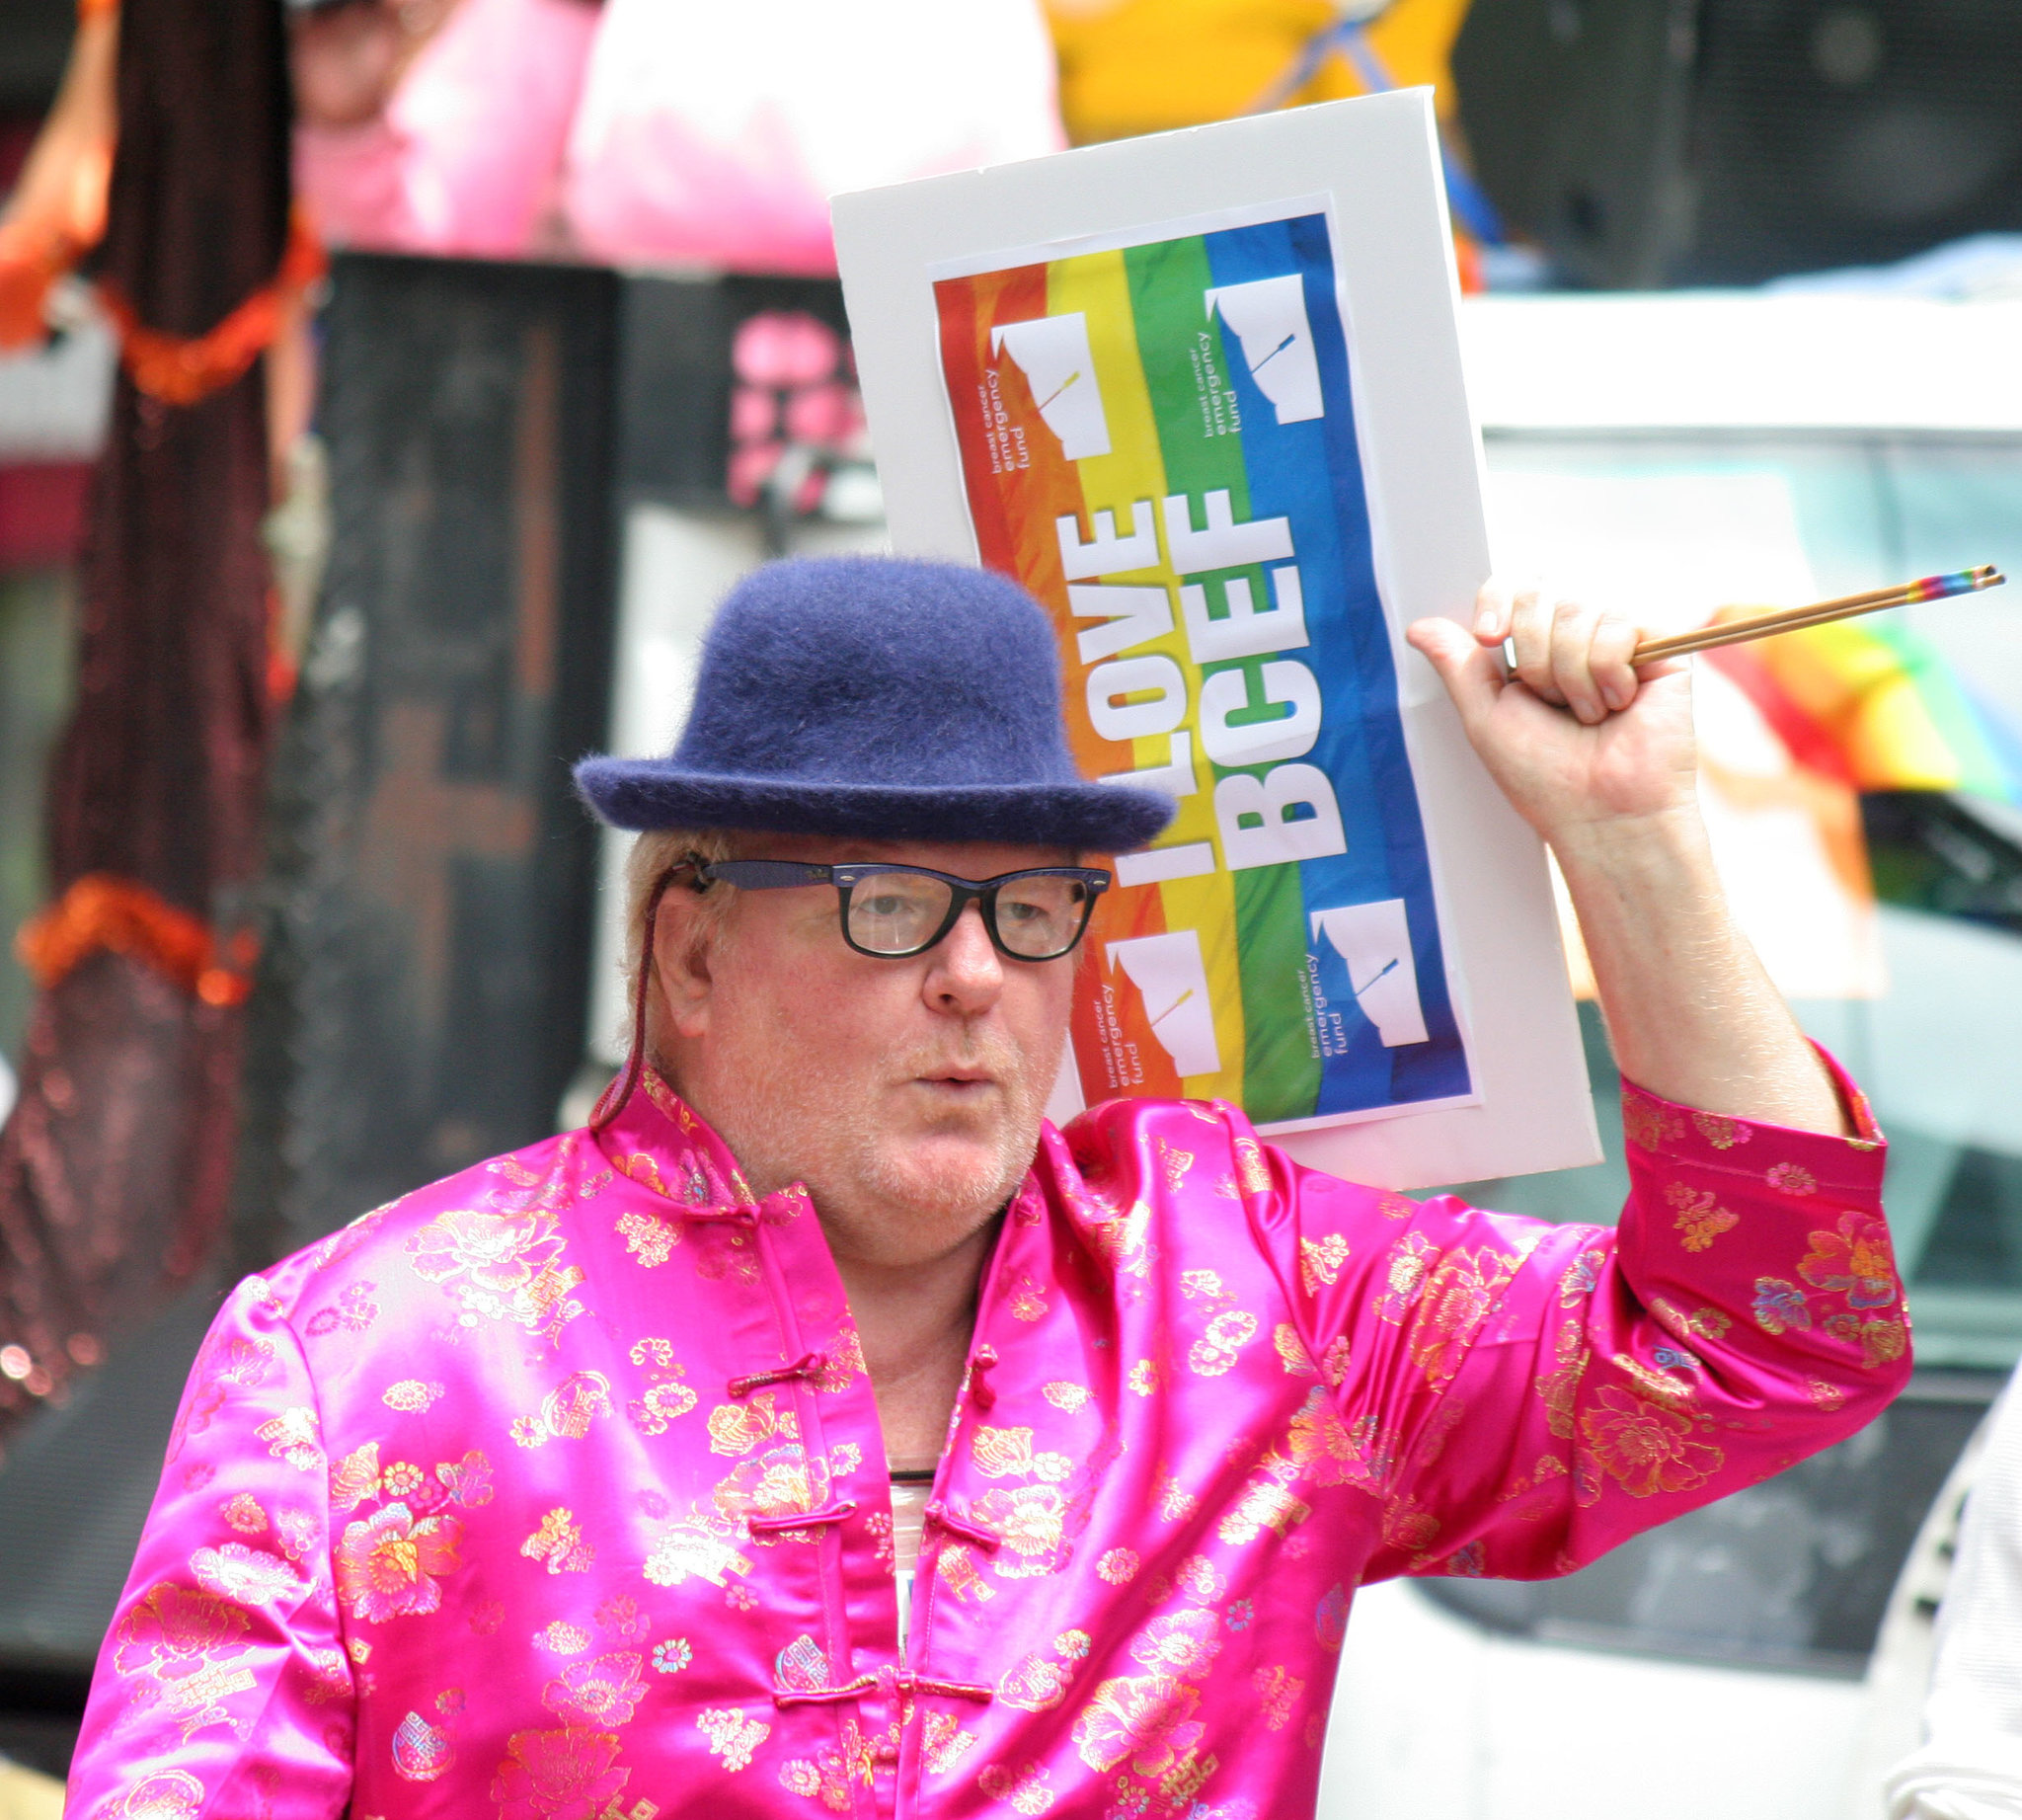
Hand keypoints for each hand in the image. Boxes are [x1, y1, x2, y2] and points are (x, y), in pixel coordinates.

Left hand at [1405, 578, 1698, 845]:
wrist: (1602, 812)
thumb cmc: (1545, 778)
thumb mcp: (1486, 719)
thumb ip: (1458, 666)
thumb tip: (1419, 627)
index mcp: (1534, 650)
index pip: (1513, 588)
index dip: (1498, 601)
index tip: (1489, 638)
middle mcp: (1576, 637)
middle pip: (1541, 594)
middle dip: (1532, 656)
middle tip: (1550, 704)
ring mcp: (1620, 639)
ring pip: (1578, 610)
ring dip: (1569, 675)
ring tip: (1588, 715)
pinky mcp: (1660, 646)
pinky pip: (1618, 624)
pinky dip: (1606, 673)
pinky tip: (1619, 705)